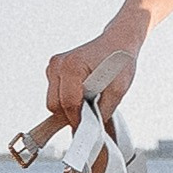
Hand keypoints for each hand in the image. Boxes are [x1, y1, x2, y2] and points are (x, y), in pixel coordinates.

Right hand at [45, 11, 147, 128]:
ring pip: (53, 101)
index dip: (77, 120)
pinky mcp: (53, 69)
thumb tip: (90, 130)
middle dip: (71, 114)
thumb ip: (103, 111)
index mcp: (71, 66)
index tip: (89, 129)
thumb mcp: (118, 90)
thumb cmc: (119, 62)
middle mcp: (57, 65)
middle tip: (91, 114)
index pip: (67, 103)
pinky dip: (67, 99)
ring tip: (89, 100)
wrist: (118, 42)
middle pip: (54, 104)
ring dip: (69, 106)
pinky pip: (55, 94)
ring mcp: (53, 66)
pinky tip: (83, 93)